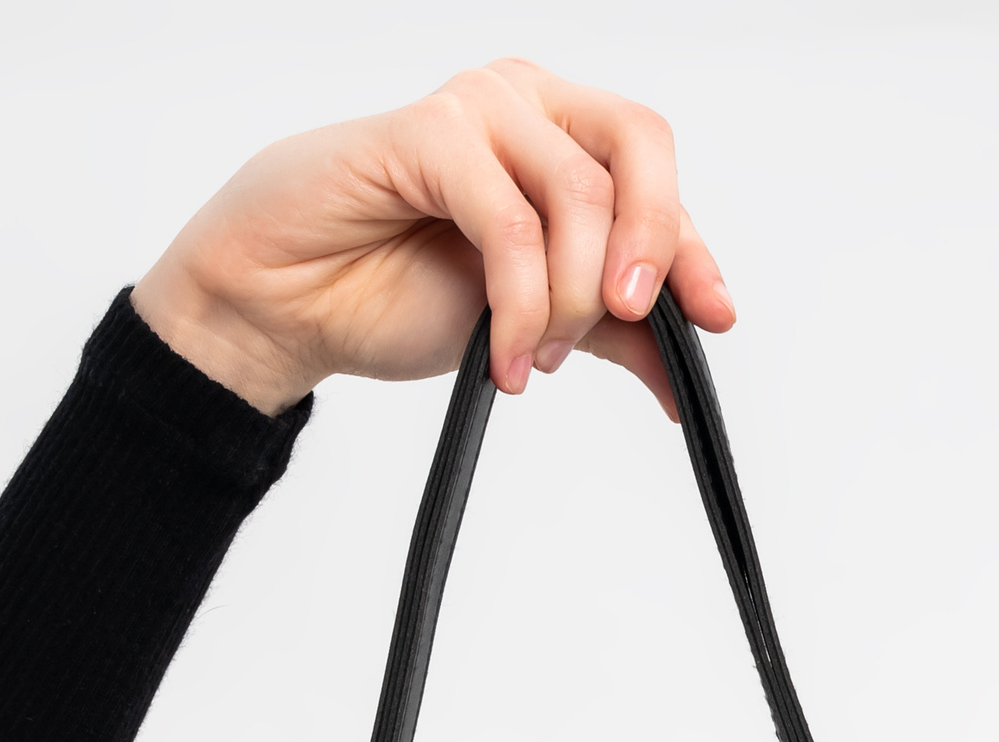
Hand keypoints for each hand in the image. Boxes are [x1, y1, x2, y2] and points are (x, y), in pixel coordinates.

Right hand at [131, 58, 733, 416]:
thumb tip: (684, 377)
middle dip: (651, 245)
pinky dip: (520, 304)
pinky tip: (501, 359)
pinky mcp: (430, 132)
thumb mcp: (527, 322)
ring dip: (568, 298)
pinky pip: (512, 222)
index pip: (654, 176)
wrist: (284, 308)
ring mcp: (478, 109)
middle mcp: (526, 106)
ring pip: (579, 196)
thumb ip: (605, 334)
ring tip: (531, 358)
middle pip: (638, 147)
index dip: (690, 249)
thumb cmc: (388, 294)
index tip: (714, 319)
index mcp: (557, 136)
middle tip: (627, 316)